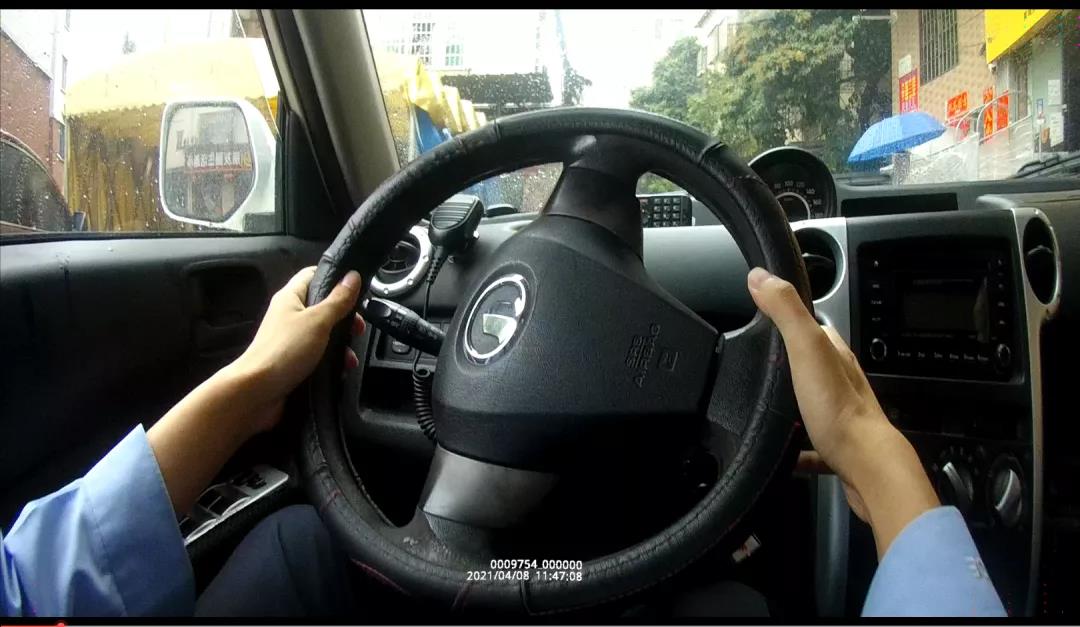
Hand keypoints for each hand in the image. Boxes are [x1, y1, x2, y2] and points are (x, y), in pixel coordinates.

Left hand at [228, 266, 364, 433]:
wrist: (256, 393)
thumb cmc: (285, 351)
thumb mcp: (318, 321)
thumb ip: (338, 300)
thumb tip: (353, 276)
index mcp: (290, 297)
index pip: (314, 275)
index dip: (335, 277)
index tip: (356, 287)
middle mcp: (289, 316)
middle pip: (323, 307)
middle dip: (345, 318)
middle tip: (358, 328)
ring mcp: (291, 340)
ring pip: (324, 334)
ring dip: (341, 344)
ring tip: (350, 357)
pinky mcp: (294, 362)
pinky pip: (319, 356)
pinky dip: (332, 361)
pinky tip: (341, 370)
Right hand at [747, 267, 938, 557]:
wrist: (867, 469)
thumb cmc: (839, 412)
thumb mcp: (806, 349)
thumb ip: (785, 311)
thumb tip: (762, 275)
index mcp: (834, 354)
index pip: (814, 325)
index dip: (790, 317)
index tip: (764, 313)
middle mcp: (841, 382)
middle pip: (812, 365)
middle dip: (785, 365)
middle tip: (758, 366)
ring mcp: (840, 415)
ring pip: (811, 403)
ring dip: (790, 404)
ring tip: (764, 406)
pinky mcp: (837, 446)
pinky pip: (810, 444)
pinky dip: (795, 446)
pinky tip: (782, 451)